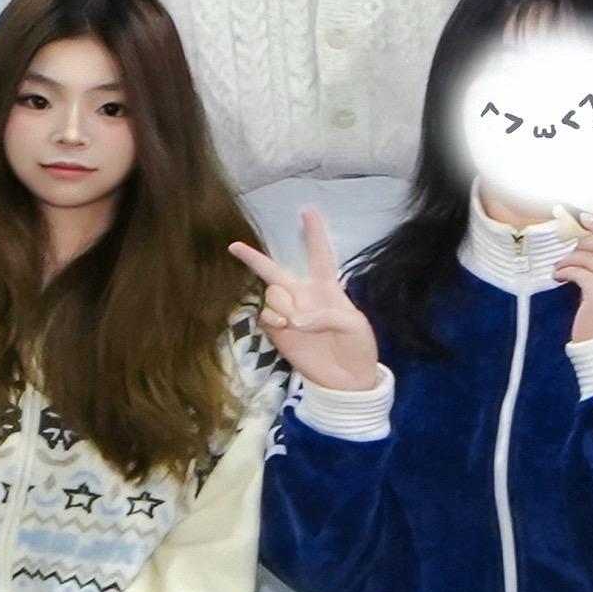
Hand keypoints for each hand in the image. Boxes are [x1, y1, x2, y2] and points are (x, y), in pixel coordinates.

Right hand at [229, 208, 378, 390]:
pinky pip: (265, 315)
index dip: (315, 233)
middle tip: (234, 246)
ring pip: (271, 294)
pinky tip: (285, 327)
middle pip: (276, 271)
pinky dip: (273, 318)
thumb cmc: (358, 347)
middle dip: (254, 259)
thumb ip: (328, 315)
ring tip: (298, 324)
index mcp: (328, 289)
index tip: (307, 210)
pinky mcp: (277, 332)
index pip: (320, 255)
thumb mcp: (355, 326)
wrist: (347, 381)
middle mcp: (303, 296)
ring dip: (282, 304)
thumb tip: (297, 319)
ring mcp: (288, 313)